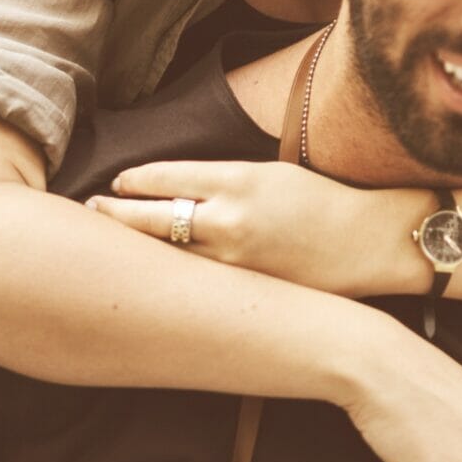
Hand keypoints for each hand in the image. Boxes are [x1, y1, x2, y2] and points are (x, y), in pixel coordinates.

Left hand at [88, 160, 384, 293]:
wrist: (370, 242)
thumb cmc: (325, 201)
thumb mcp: (271, 174)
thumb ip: (224, 180)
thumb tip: (179, 186)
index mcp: (239, 180)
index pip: (165, 177)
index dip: (133, 180)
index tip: (118, 182)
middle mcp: (230, 218)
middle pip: (151, 216)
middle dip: (116, 212)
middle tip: (92, 209)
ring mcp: (234, 258)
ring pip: (166, 253)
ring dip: (135, 247)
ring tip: (111, 242)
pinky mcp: (244, 287)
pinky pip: (195, 280)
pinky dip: (170, 274)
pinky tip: (153, 274)